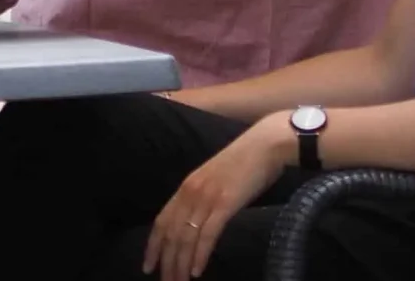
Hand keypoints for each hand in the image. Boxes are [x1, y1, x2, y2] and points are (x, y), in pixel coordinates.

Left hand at [144, 114, 292, 280]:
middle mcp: (191, 192)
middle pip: (172, 234)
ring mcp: (207, 197)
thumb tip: (197, 221)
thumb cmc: (245, 161)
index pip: (162, 221)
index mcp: (187, 185)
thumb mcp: (215, 178)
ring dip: (181, 264)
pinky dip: (200, 255)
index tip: (148, 266)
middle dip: (167, 262)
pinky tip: (196, 271)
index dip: (153, 246)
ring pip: (186, 238)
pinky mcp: (225, 203)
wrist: (266, 145)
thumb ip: (203, 196)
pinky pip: (207, 235)